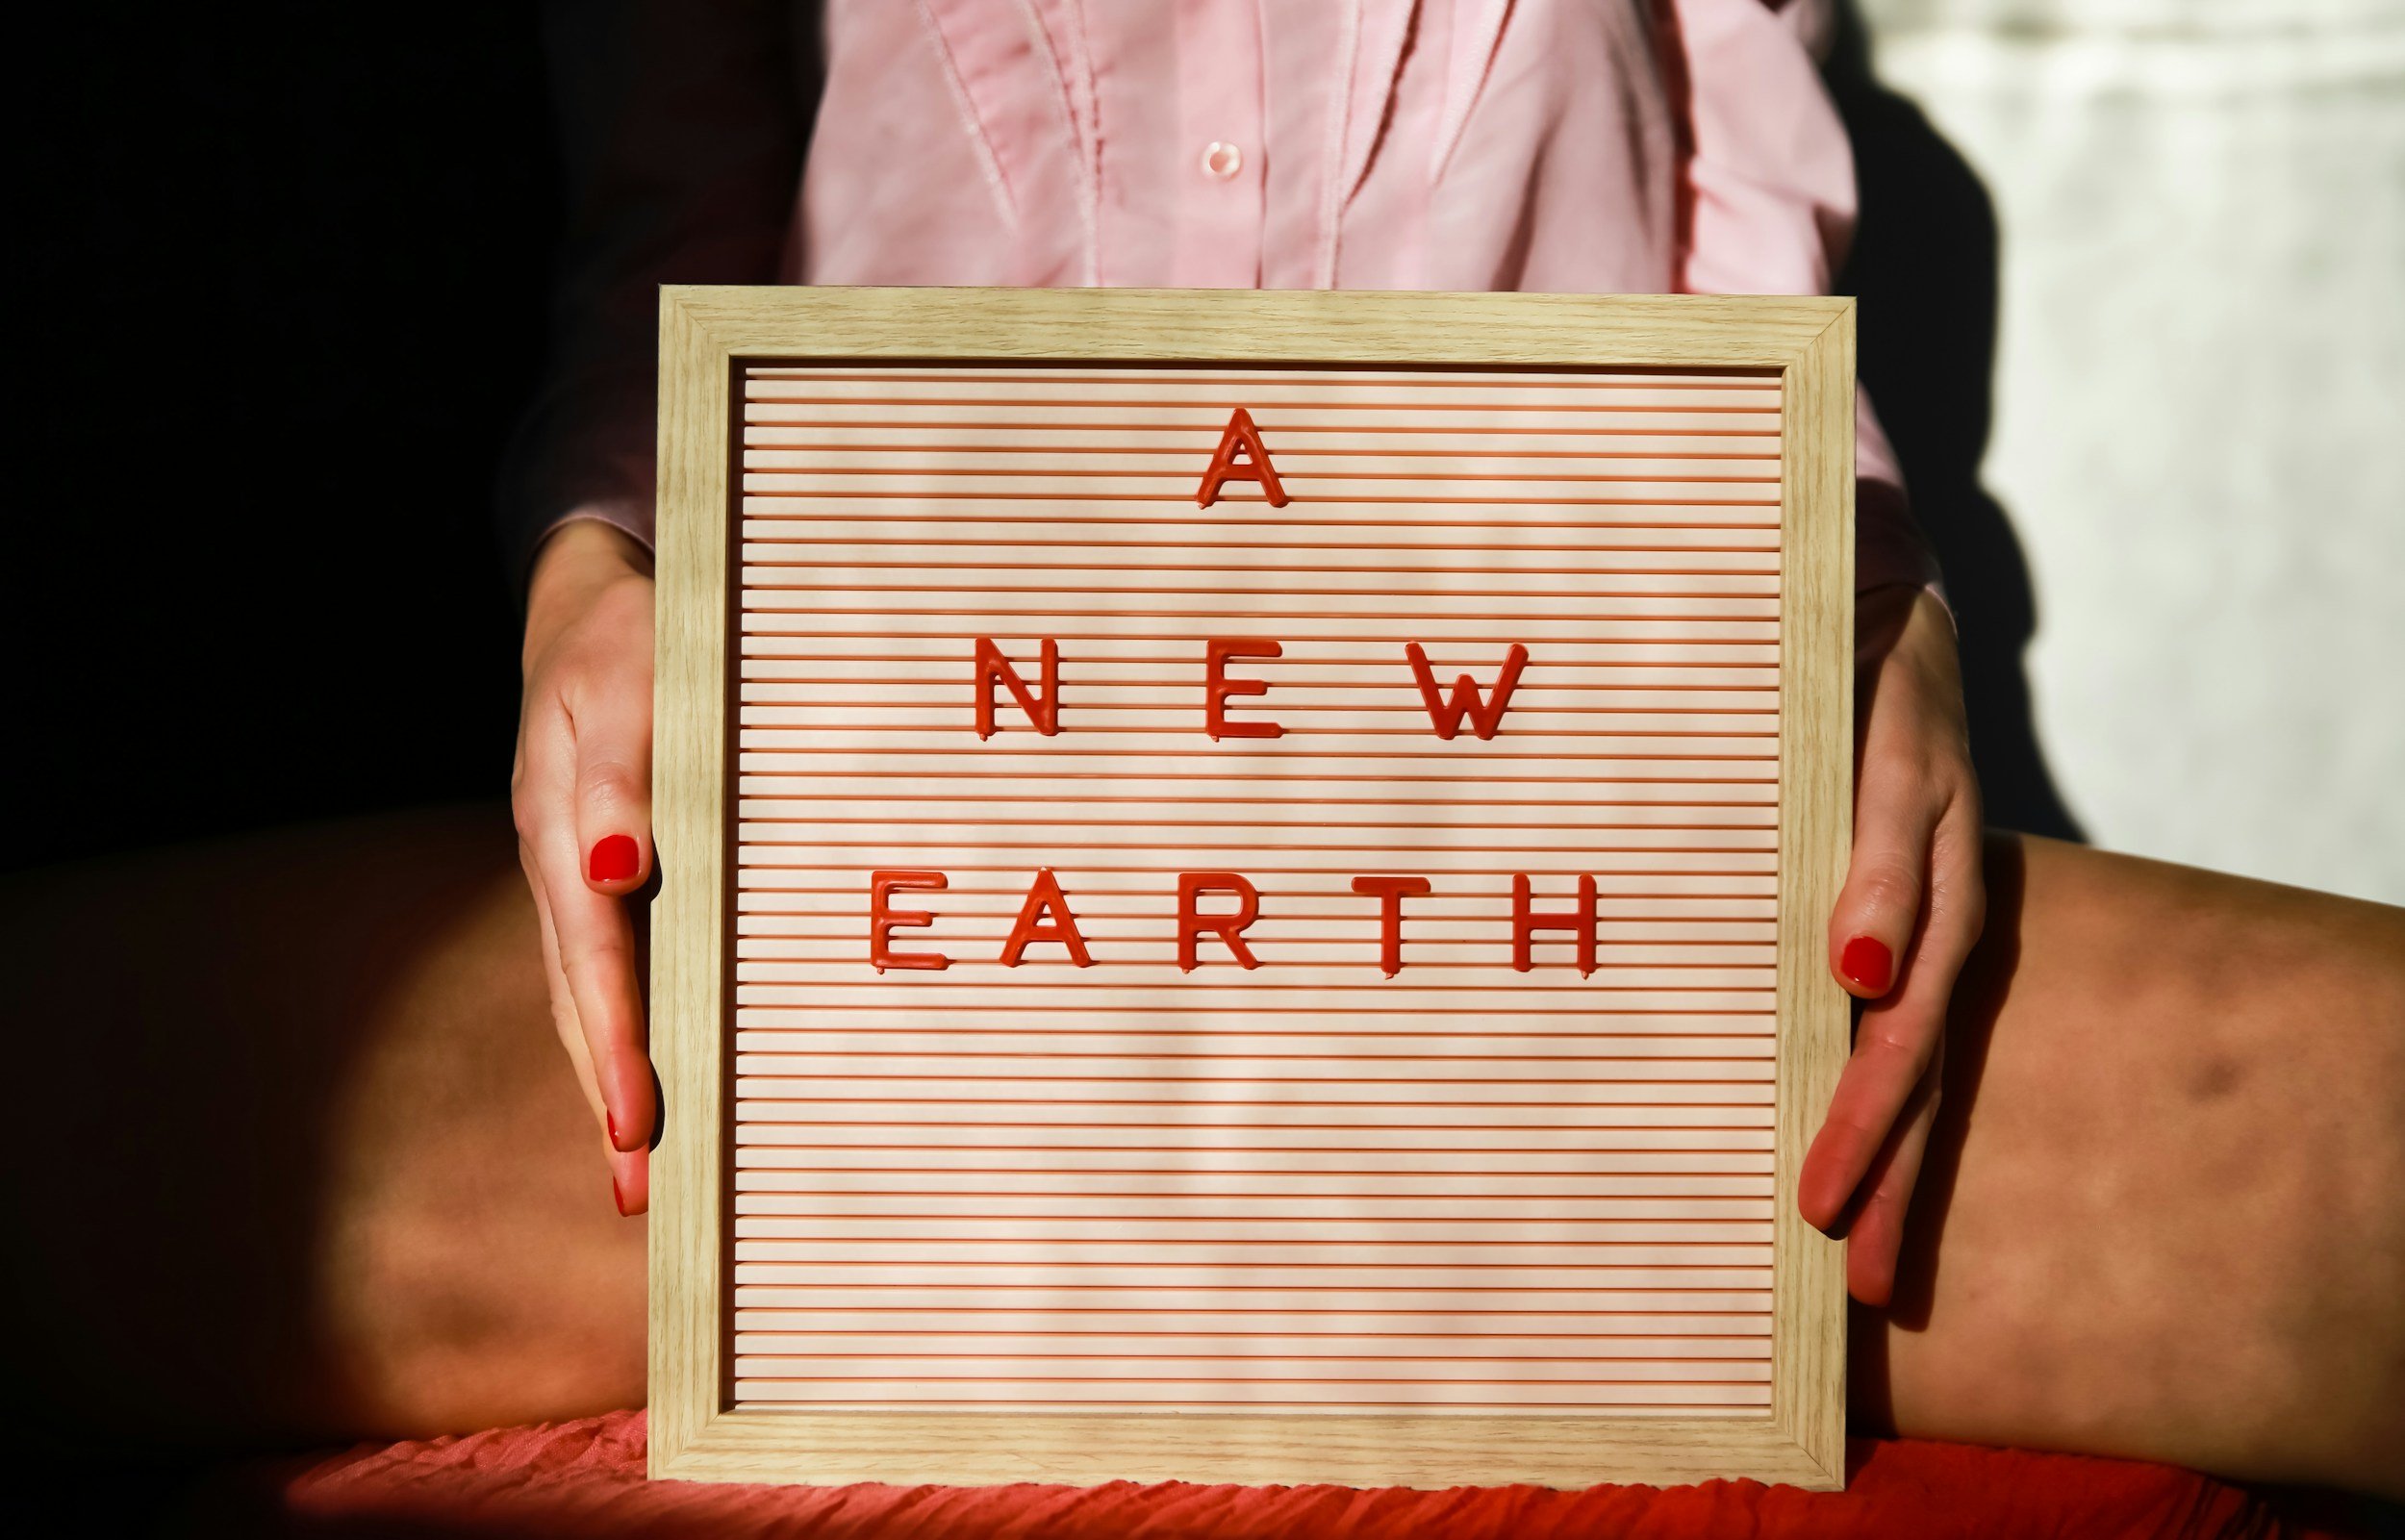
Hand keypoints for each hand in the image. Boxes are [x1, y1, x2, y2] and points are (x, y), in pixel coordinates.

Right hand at [511, 519, 657, 1215]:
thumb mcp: (628, 681)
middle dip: (612, 1102)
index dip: (615, 1045)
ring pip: (596, 1000)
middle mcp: (566, 871)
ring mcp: (583, 882)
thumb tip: (619, 869)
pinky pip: (621, 969)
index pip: (594, 958)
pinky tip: (662, 1091)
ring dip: (620, 1086)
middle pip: (584, 1004)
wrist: (602, 607)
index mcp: (565, 832)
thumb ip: (622, 775)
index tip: (638, 1127)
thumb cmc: (632, 636)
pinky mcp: (613, 882)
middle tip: (645, 1199)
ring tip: (649, 1182)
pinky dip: (636, 1035)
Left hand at [1799, 584, 1986, 1304]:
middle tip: (1852, 1283)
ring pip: (1896, 1059)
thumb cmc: (1873, 688)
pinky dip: (1846, 1079)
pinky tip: (1821, 1134)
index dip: (1863, 1133)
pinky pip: (1864, 1011)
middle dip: (1879, 1179)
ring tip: (1861, 1261)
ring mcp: (1901, 923)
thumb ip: (1885, 860)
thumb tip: (1863, 976)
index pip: (1901, 1047)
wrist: (1874, 619)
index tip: (1821, 1216)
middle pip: (1906, 1079)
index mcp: (1929, 908)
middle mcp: (1921, 931)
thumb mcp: (1889, 763)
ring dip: (1879, 1157)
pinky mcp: (1865, 904)